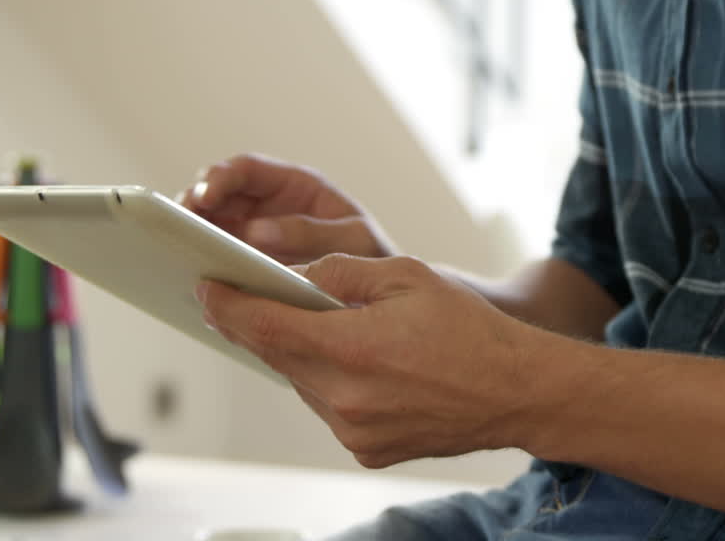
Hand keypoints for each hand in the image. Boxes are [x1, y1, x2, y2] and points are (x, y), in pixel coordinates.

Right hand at [177, 153, 394, 263]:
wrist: (381, 294)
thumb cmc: (374, 257)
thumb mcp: (354, 241)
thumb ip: (312, 234)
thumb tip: (257, 233)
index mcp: (295, 186)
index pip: (247, 170)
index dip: (220, 178)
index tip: (204, 196)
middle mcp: (269, 206)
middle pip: (217, 195)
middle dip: (194, 207)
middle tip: (181, 227)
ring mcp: (255, 234)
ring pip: (211, 227)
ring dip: (193, 237)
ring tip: (180, 254)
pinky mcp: (249, 264)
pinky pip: (218, 259)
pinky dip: (205, 265)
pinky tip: (196, 280)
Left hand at [197, 254, 539, 467]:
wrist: (517, 391)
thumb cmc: (471, 331)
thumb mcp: (408, 276)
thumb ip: (343, 274)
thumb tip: (297, 278)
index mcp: (353, 348)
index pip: (267, 327)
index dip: (229, 307)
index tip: (207, 289)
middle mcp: (346, 398)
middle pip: (278, 357)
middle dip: (261, 326)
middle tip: (245, 298)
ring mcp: (355, 431)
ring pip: (303, 384)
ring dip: (302, 355)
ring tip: (320, 329)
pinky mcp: (367, 450)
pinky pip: (330, 408)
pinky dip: (332, 383)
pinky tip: (361, 363)